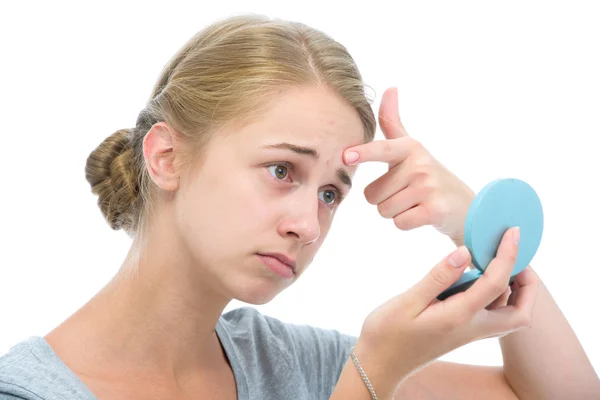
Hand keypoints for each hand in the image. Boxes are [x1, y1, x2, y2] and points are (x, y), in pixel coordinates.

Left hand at [343, 87, 474, 245]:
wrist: (468, 206)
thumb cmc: (429, 176)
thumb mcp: (413, 148)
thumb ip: (394, 122)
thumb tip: (390, 88)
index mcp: (410, 148)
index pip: (381, 150)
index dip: (363, 153)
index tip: (346, 156)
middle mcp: (419, 164)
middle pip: (372, 194)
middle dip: (385, 199)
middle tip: (408, 194)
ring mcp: (428, 187)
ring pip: (384, 210)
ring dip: (396, 212)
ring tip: (415, 203)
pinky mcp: (434, 210)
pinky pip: (399, 223)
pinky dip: (407, 223)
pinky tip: (422, 215)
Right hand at [355, 227, 536, 380]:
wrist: (379, 364)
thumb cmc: (388, 333)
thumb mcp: (408, 301)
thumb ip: (439, 277)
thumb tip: (465, 252)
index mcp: (459, 317)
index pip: (496, 282)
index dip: (508, 254)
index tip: (512, 232)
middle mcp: (471, 328)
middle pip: (520, 313)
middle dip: (528, 286)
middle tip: (516, 258)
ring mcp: (467, 333)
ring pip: (508, 316)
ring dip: (514, 290)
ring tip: (498, 261)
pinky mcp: (460, 332)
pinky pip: (491, 314)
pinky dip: (496, 294)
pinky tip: (477, 278)